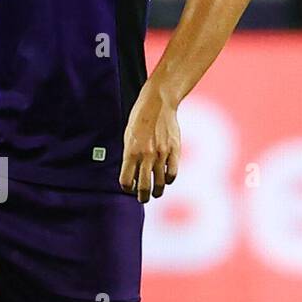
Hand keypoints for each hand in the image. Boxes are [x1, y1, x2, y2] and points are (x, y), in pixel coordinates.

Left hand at [119, 84, 180, 201]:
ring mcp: (162, 154)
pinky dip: (169, 179)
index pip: (126, 181)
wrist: (158, 102)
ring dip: (157, 191)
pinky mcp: (175, 150)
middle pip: (143, 187)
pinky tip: (166, 178)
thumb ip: (130, 156)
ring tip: (156, 193)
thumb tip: (132, 175)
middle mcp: (146, 155)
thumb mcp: (128, 137)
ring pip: (160, 183)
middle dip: (142, 197)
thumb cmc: (140, 119)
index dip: (127, 188)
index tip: (129, 188)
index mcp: (131, 152)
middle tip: (142, 199)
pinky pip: (172, 173)